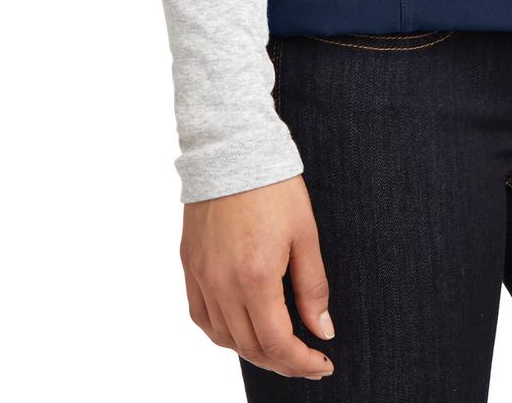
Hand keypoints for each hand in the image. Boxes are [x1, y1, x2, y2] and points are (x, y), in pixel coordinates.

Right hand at [181, 174, 336, 379]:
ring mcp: (201, 276)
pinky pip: (201, 316)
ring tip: (279, 348)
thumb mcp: (305, 234)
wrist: (231, 148)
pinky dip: (222, 333)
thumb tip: (322, 330)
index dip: (301, 362)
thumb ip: (313, 287)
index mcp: (256, 276)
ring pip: (223, 337)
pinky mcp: (189, 265)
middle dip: (282, 362)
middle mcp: (222, 283)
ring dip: (252, 351)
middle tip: (306, 361)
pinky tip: (241, 329)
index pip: (276, 343)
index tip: (321, 364)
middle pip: (250, 346)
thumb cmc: (274, 186)